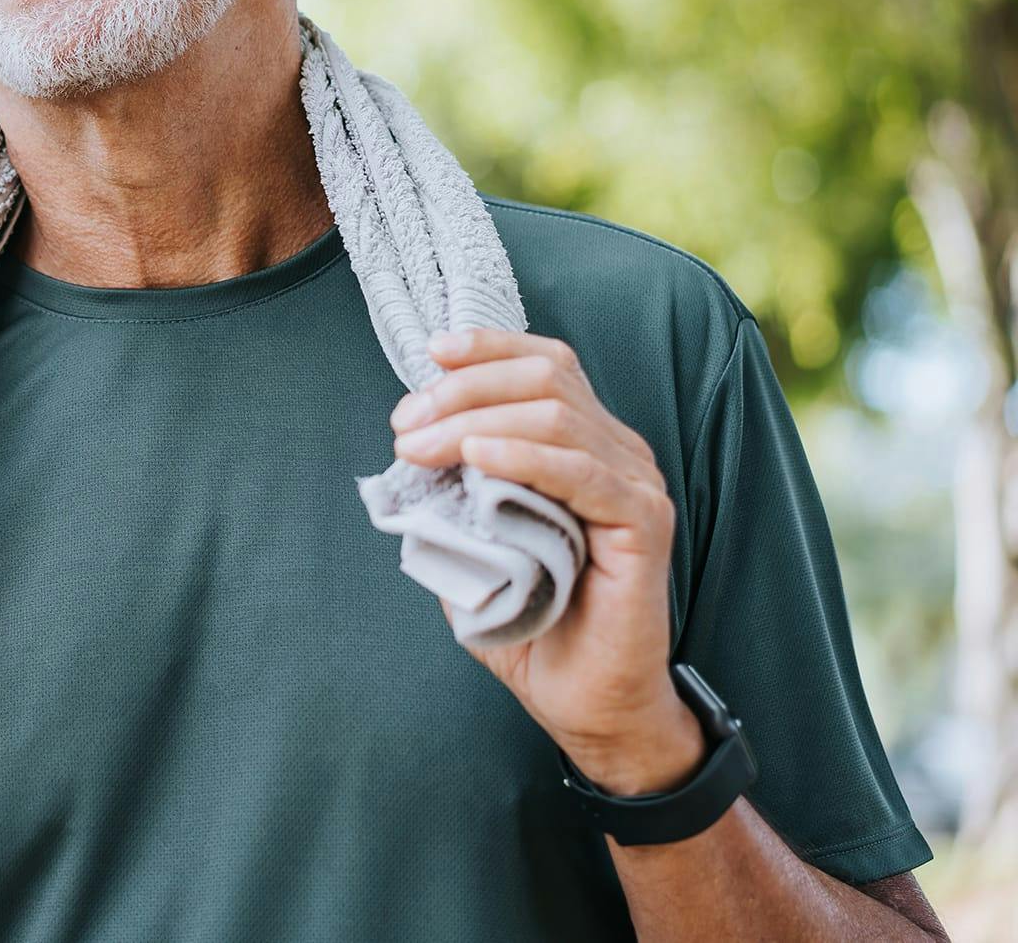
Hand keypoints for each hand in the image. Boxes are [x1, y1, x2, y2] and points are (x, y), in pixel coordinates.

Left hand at [388, 328, 704, 792]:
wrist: (586, 702)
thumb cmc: (534, 623)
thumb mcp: (476, 542)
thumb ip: (454, 491)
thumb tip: (409, 447)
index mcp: (584, 444)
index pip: (544, 365)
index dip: (488, 348)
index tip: (430, 354)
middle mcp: (617, 452)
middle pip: (545, 378)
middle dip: (464, 388)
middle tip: (406, 424)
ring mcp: (635, 485)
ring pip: (556, 415)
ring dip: (475, 419)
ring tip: (422, 446)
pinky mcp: (644, 524)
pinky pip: (583, 472)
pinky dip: (524, 455)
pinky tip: (478, 457)